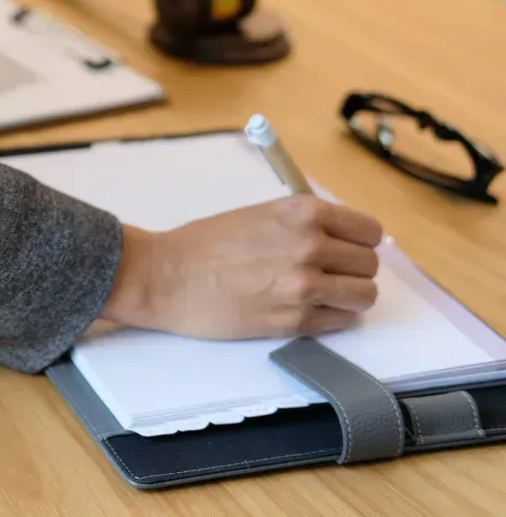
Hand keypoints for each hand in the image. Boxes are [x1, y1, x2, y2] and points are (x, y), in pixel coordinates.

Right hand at [101, 195, 382, 338]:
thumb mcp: (259, 214)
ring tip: (325, 296)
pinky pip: (342, 321)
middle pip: (369, 265)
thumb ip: (302, 224)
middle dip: (353, 270)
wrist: (166, 276)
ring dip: (349, 297)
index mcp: (303, 212)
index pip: (368, 231)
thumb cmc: (204, 243)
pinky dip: (333, 317)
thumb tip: (341, 241)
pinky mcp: (295, 320)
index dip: (360, 241)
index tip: (347, 249)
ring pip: (364, 295)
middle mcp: (311, 246)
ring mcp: (305, 286)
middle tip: (330, 274)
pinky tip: (308, 310)